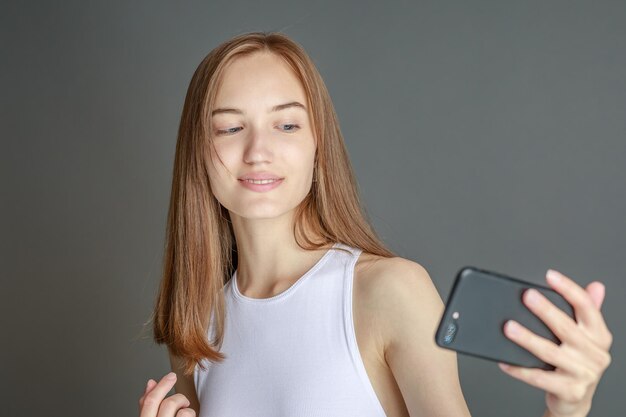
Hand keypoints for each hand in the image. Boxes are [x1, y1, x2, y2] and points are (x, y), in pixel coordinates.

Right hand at [139, 372, 195, 416]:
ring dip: (181, 400)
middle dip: (163, 385)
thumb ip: (152, 406)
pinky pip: (184, 413)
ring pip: (170, 403)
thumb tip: (151, 382)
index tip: (156, 379)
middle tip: (173, 376)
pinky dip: (190, 412)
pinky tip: (190, 416)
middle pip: (153, 400)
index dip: (151, 389)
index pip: (145, 404)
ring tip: (185, 407)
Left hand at [498, 269, 612, 416]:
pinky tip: (505, 361)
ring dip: (527, 338)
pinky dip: (520, 369)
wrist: (576, 400)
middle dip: (545, 310)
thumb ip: (589, 311)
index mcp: (599, 336)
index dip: (569, 289)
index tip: (550, 276)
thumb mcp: (587, 337)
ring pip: (549, 352)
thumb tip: (595, 286)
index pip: (587, 307)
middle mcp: (595, 354)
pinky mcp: (570, 391)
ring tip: (508, 327)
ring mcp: (583, 374)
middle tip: (526, 296)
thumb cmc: (577, 362)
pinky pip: (539, 378)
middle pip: (566, 327)